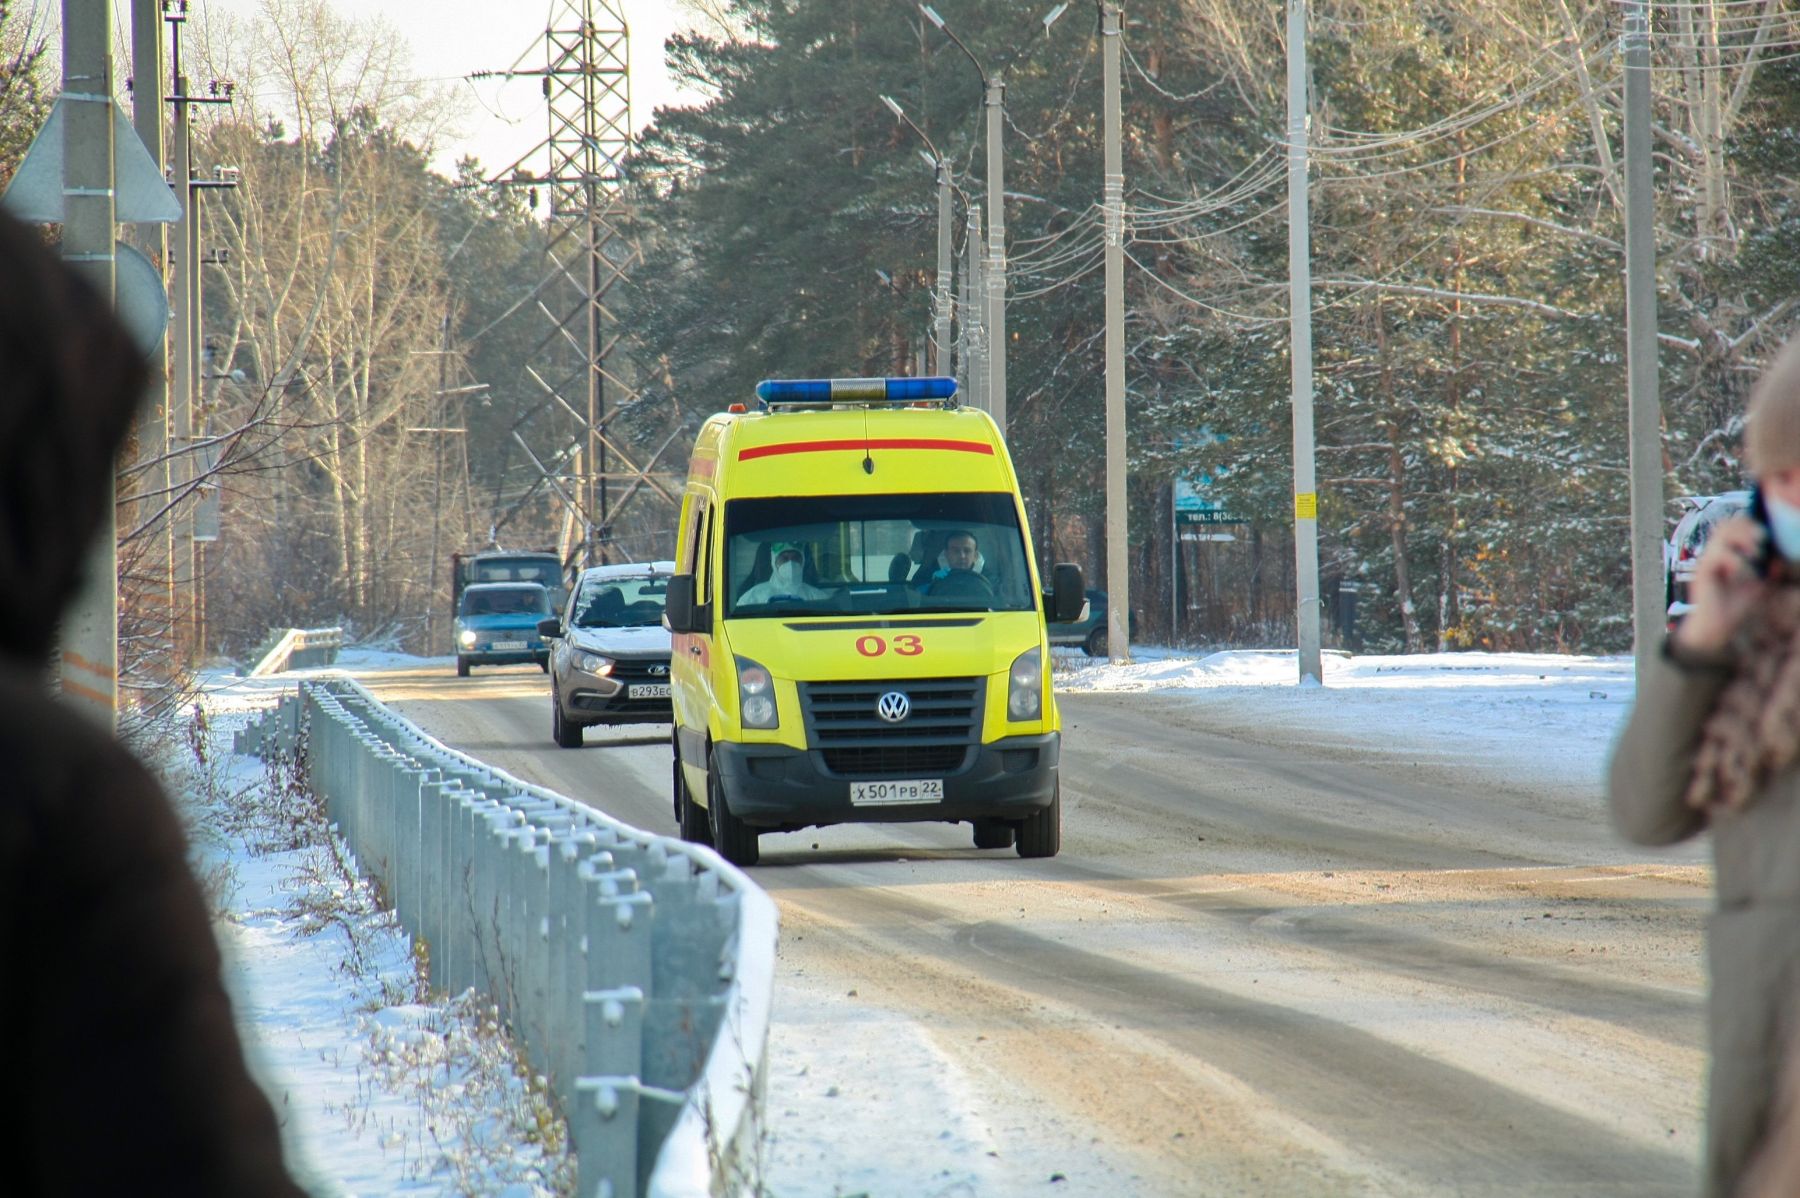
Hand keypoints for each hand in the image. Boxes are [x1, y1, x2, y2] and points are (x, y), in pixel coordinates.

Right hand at [1674, 515, 1768, 652]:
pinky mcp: (1703, 571)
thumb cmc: (1733, 606)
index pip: (1733, 526)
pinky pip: (1719, 555)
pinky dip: (1735, 561)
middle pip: (1726, 524)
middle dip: (1746, 528)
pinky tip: (1739, 573)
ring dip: (1741, 540)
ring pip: (1721, 535)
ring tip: (1753, 554)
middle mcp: (1713, 554)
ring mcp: (1707, 561)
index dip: (1749, 524)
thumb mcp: (1758, 584)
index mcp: (1725, 554)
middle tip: (1759, 542)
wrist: (1716, 626)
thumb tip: (1778, 556)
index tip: (1764, 536)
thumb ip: (1766, 570)